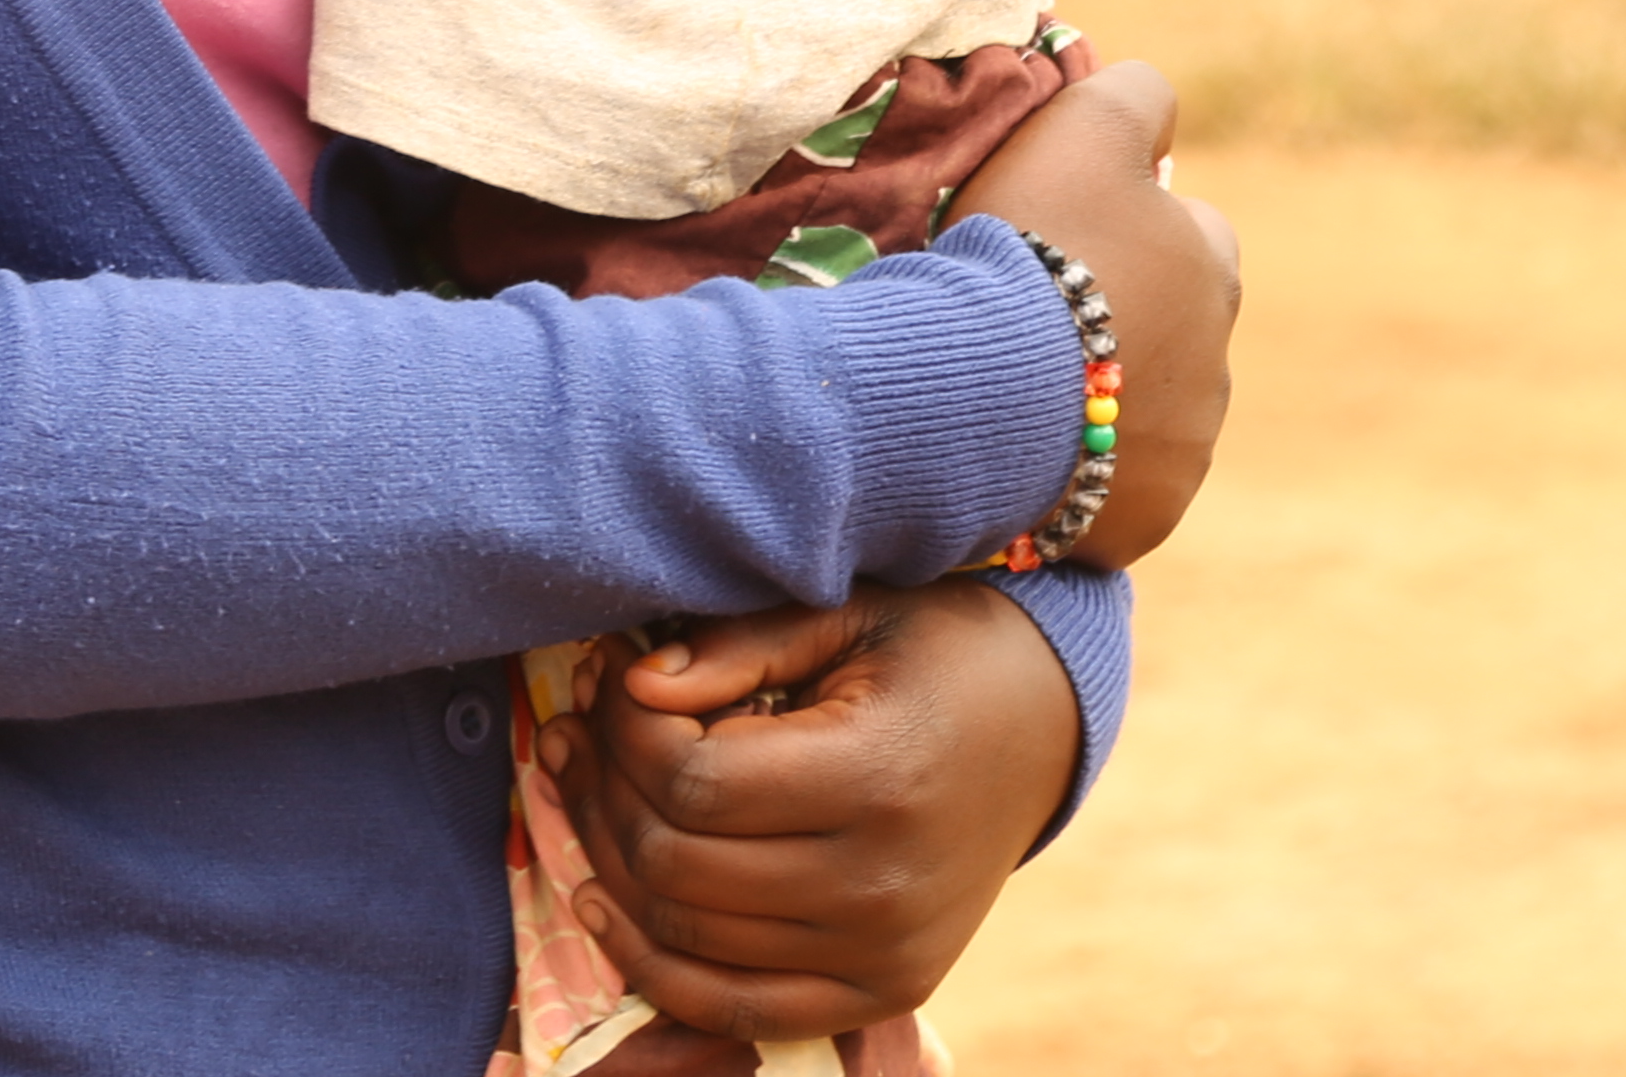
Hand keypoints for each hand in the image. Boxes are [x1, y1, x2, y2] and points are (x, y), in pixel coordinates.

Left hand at [543, 577, 1077, 1049]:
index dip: (626, 731)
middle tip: (580, 726)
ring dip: (610, 863)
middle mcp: (882, 886)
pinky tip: (600, 901)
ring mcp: (884, 955)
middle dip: (605, 789)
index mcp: (878, 778)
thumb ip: (740, 646)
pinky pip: (732, 1010)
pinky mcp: (883, 992)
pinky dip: (652, 966)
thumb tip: (631, 686)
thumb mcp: (850, 615)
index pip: (695, 783)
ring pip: (686, 937)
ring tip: (584, 786)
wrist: (1045, 729)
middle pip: (677, 863)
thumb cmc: (938, 652)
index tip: (612, 676)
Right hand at [948, 57, 1238, 569]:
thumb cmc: (1032, 243)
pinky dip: (1076, 473)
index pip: (1191, 231)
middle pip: (1171, 328)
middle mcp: (1217, 364)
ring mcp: (1184, 451)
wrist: (978, 385)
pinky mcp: (1143, 519)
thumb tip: (1164, 103)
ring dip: (1096, 397)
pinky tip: (1017, 452)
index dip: (1127, 227)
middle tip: (1031, 315)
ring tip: (1012, 386)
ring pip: (1144, 413)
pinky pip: (1112, 490)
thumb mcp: (1084, 127)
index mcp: (1211, 267)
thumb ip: (1138, 96)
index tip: (1063, 237)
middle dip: (1121, 320)